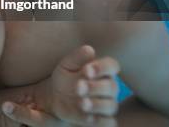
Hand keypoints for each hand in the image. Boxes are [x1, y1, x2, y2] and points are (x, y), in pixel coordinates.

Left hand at [2, 45, 119, 125]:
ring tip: (81, 103)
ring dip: (97, 105)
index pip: (112, 66)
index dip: (102, 68)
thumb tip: (89, 49)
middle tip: (78, 87)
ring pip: (111, 105)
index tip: (86, 70)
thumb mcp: (66, 65)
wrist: (56, 96)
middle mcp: (108, 87)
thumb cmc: (65, 77)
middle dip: (95, 87)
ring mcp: (106, 103)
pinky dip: (100, 121)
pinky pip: (109, 122)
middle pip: (112, 87)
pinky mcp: (101, 119)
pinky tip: (87, 118)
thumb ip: (77, 57)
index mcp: (102, 70)